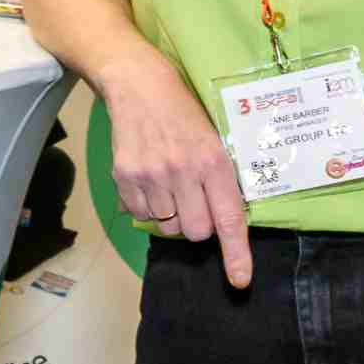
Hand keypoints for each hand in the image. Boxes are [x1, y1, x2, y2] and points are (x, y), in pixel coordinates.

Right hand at [98, 56, 249, 278]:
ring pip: (167, 226)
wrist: (138, 83)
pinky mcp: (124, 176)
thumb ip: (219, 179)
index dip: (236, 253)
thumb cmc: (183, 110)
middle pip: (195, 232)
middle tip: (194, 199)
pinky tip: (149, 181)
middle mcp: (183, 171)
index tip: (239, 280)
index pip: (228, 218)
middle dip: (198, 224)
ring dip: (171, 214)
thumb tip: (220, 222)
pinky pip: (140, 215)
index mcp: (213, 161)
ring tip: (169, 183)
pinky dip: (147, 207)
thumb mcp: (213, 138)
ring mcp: (151, 175)